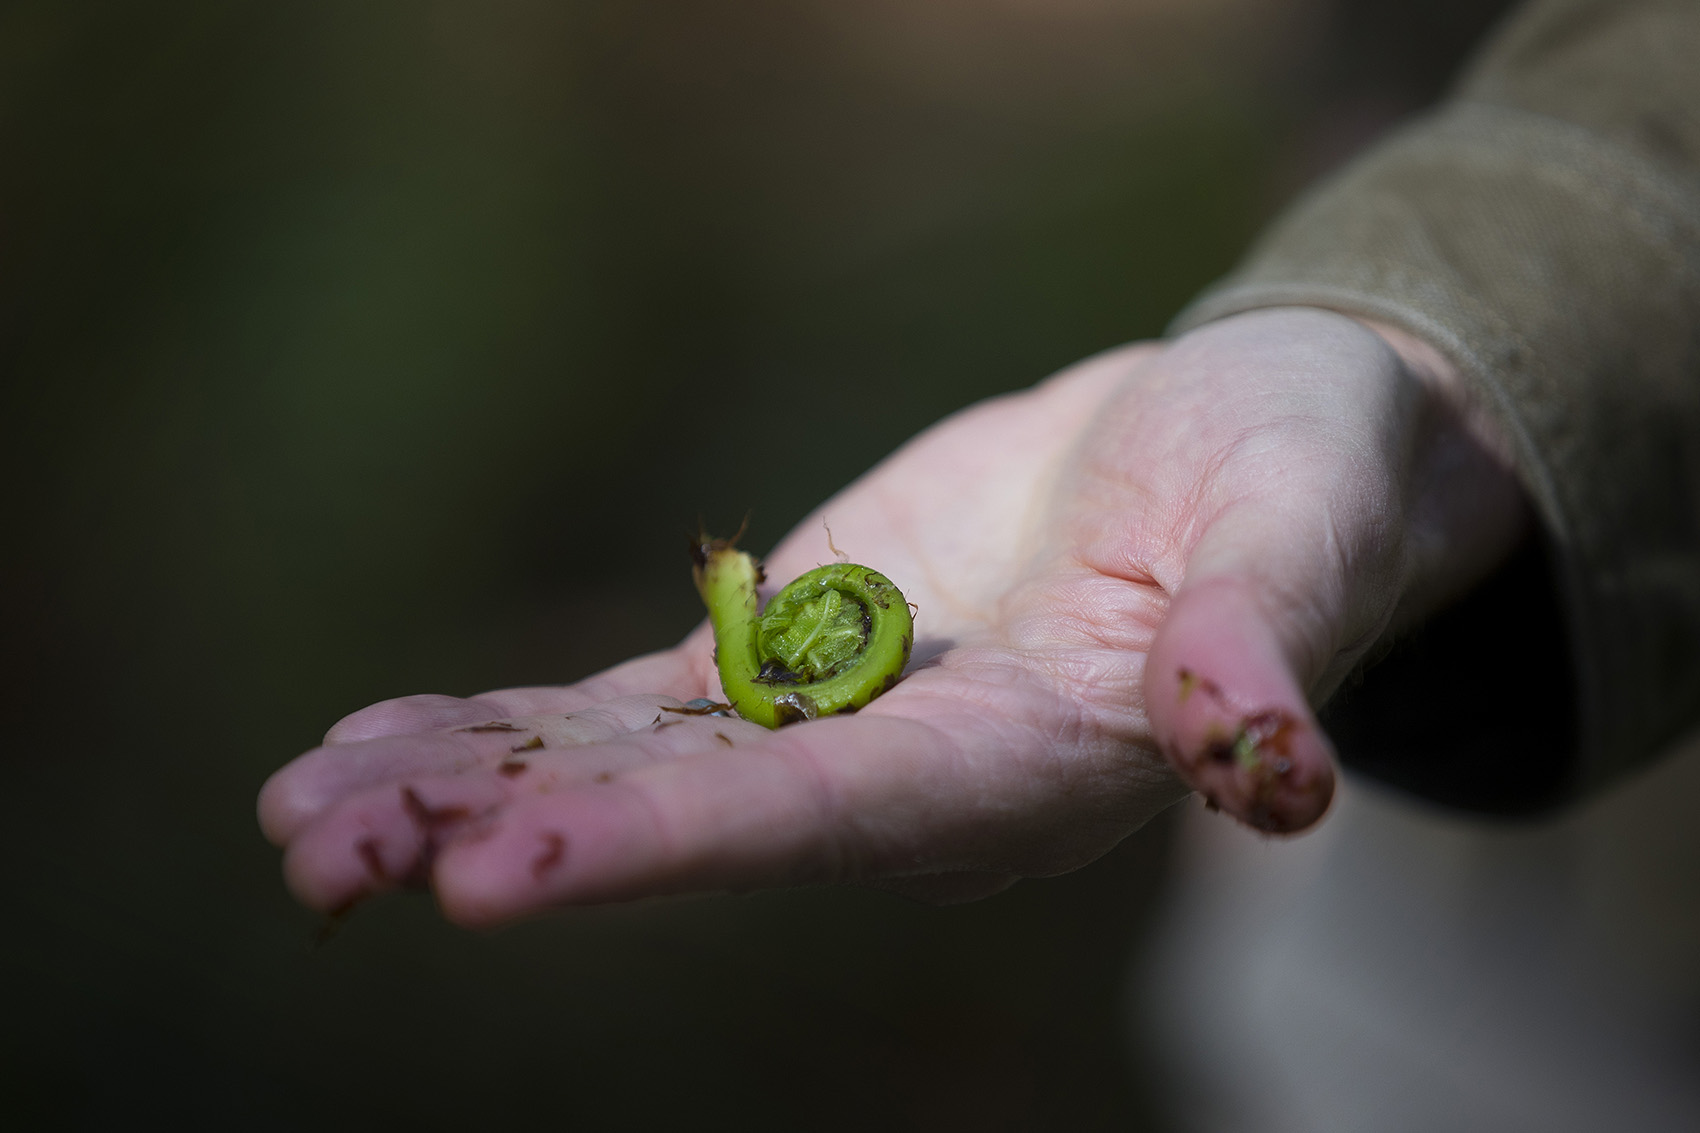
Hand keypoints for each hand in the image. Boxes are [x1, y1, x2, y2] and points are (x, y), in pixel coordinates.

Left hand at [259, 308, 1526, 923]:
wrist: (1240, 441)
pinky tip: (376, 744)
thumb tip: (1273, 771)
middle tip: (327, 861)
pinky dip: (506, 723)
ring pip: (637, 768)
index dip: (672, 843)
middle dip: (515, 833)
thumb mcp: (1300, 533)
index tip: (494, 873)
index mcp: (1033, 764)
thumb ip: (1263, 645)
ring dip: (466, 790)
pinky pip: (635, 704)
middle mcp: (916, 774)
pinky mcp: (799, 655)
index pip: (836, 819)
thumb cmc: (1299, 479)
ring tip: (297, 821)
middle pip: (700, 817)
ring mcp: (843, 719)